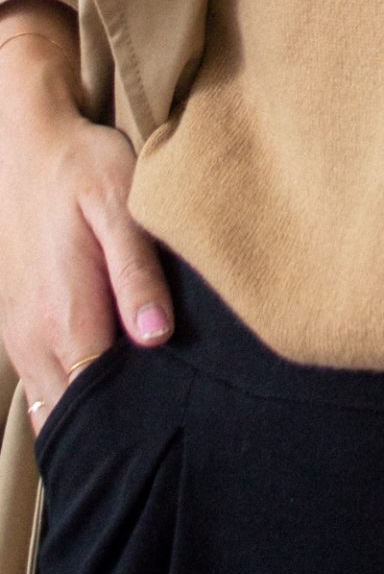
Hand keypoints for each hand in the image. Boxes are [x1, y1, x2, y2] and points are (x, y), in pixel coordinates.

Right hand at [0, 39, 174, 440]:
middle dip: (117, 429)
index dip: (137, 423)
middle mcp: (35, 339)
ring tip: (146, 419)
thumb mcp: (121, 208)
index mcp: (66, 318)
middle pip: (75, 415)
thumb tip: (155, 338)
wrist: (29, 141)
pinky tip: (112, 391)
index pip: (99, 405)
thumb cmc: (83, 169)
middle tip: (170, 433)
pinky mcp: (18, 326)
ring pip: (54, 405)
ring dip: (93, 415)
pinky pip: (44, 384)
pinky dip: (73, 396)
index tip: (175, 430)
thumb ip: (137, 275)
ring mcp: (21, 335)